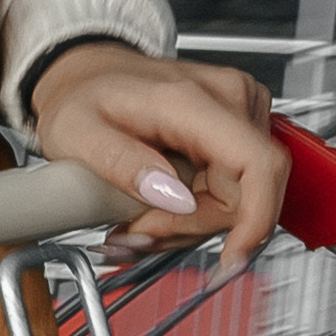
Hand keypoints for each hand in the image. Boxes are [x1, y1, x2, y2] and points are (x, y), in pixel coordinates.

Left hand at [27, 46, 289, 269]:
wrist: (88, 75)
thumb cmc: (82, 97)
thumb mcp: (76, 134)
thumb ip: (123, 166)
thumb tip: (176, 199)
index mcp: (190, 100)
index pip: (258, 164)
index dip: (255, 222)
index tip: (228, 260)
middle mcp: (228, 98)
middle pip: (245, 197)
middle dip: (193, 230)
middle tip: (138, 230)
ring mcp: (239, 110)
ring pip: (242, 201)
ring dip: (192, 226)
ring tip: (140, 218)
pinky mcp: (240, 127)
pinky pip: (236, 190)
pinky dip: (200, 211)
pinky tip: (162, 206)